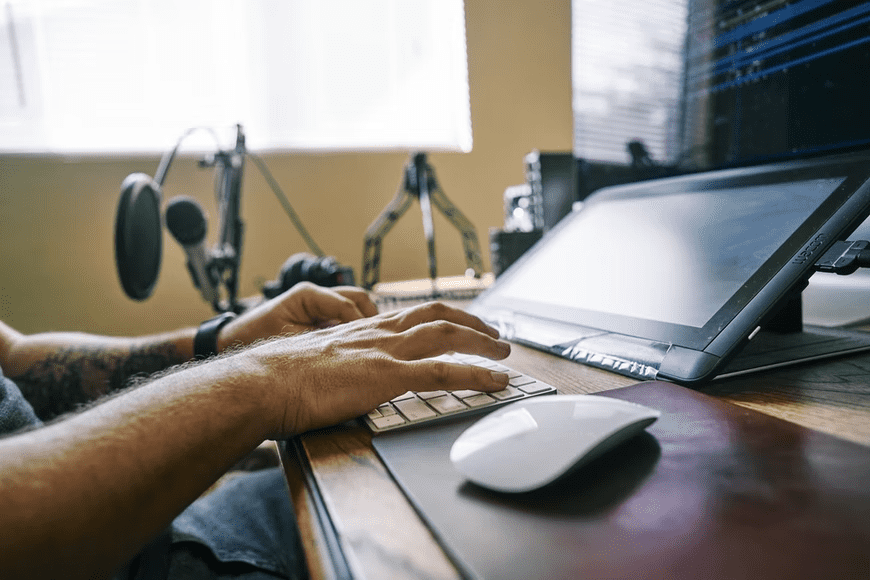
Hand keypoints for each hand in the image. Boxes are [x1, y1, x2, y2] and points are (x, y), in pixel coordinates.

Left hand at [218, 282, 378, 350]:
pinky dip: (354, 330)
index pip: (346, 304)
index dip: (361, 325)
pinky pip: (344, 319)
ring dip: (365, 323)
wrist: (233, 341)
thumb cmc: (254, 339)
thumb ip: (319, 341)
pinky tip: (359, 348)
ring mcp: (318, 305)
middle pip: (357, 299)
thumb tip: (349, 344)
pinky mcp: (318, 317)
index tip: (372, 343)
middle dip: (372, 319)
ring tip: (373, 345)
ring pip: (355, 307)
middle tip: (381, 341)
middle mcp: (315, 295)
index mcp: (307, 295)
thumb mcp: (288, 342)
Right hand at [240, 301, 511, 436]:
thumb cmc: (279, 379)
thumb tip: (349, 382)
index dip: (444, 316)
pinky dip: (476, 374)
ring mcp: (384, 351)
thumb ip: (342, 366)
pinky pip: (442, 372)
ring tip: (504, 352)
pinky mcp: (386, 376)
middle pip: (437, 314)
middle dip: (472, 322)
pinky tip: (496, 382)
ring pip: (446, 334)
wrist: (262, 382)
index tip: (461, 323)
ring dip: (482, 341)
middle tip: (494, 334)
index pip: (413, 314)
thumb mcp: (318, 364)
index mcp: (363, 329)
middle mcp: (378, 332)